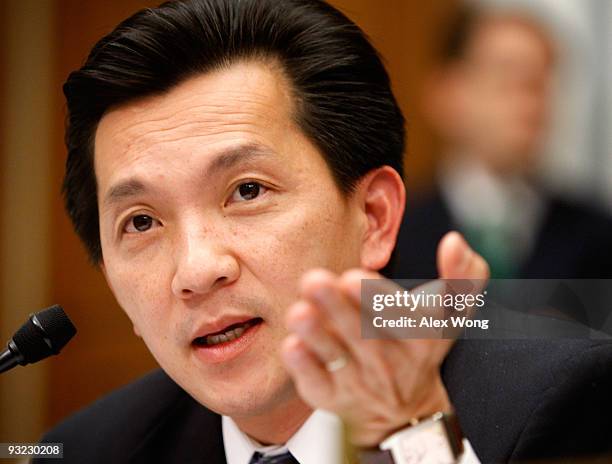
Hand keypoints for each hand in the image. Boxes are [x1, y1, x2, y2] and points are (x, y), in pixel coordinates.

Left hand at [281, 231, 488, 446]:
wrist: (401, 408)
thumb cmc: (419, 344)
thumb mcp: (450, 314)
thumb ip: (463, 276)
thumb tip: (454, 240)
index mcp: (420, 337)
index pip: (405, 318)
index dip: (379, 299)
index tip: (354, 277)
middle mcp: (388, 361)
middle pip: (362, 333)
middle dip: (337, 306)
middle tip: (314, 280)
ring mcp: (358, 381)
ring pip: (335, 357)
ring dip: (316, 334)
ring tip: (299, 312)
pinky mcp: (331, 396)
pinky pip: (316, 383)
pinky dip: (304, 367)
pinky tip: (292, 345)